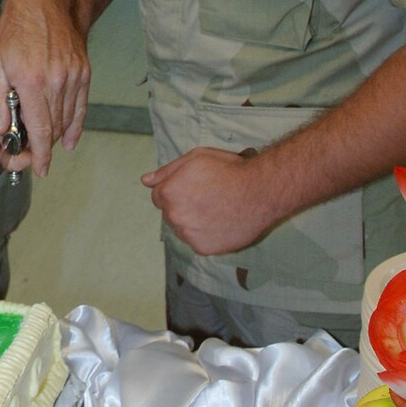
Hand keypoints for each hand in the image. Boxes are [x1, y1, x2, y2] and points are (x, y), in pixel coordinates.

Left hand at [0, 0, 89, 177]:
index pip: (40, 129)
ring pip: (68, 118)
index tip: (39, 170)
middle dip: (45, 148)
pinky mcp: (84, 72)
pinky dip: (75, 124)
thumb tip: (2, 131)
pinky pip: (81, 106)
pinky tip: (69, 139)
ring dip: (57, 136)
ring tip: (46, 148)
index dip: (40, 154)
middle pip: (55, 127)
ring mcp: (74, 77)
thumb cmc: (14, 31)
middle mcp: (57, 82)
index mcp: (32, 83)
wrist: (43, 3)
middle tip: (35, 159)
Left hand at [141, 146, 280, 255]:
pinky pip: (198, 242)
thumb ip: (167, 171)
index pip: (158, 196)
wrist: (260, 192)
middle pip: (170, 213)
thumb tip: (145, 180)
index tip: (194, 187)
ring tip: (217, 211)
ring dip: (194, 222)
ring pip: (183, 229)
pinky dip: (206, 236)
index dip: (176, 189)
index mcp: (168, 193)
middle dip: (183, 206)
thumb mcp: (196, 158)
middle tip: (208, 198)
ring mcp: (188, 235)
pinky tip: (221, 223)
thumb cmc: (229, 170)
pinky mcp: (203, 249)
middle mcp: (174, 216)